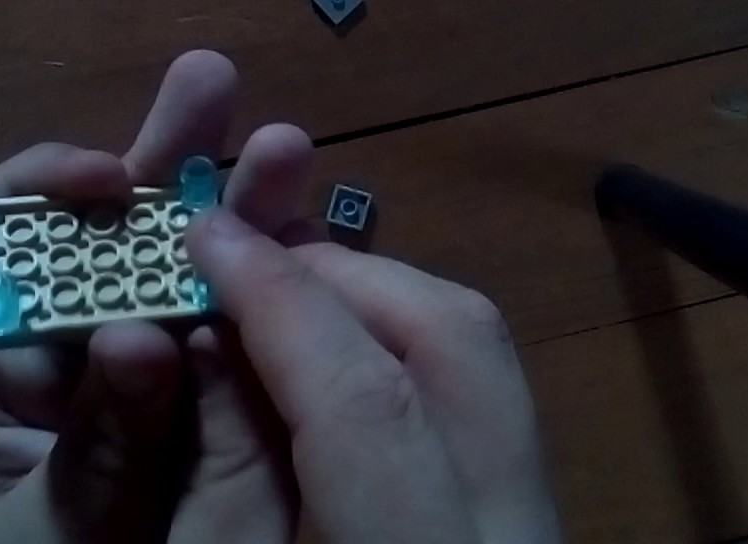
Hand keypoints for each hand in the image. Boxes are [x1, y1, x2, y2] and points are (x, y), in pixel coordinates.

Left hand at [0, 51, 312, 543]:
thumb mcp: (42, 535)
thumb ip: (94, 447)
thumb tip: (146, 335)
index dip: (42, 189)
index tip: (113, 175)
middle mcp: (59, 351)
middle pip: (101, 236)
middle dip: (161, 161)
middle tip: (212, 81)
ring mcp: (137, 372)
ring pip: (183, 274)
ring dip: (236, 210)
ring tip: (288, 147)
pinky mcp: (202, 403)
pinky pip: (235, 334)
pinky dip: (274, 288)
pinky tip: (312, 238)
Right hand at [186, 208, 562, 543]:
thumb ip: (222, 476)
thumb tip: (212, 336)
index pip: (369, 399)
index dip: (282, 301)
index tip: (208, 234)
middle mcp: (516, 528)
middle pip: (459, 343)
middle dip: (342, 276)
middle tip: (245, 263)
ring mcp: (539, 516)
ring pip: (483, 354)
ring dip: (376, 301)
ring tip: (283, 300)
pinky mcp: (534, 508)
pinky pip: (486, 392)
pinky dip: (408, 348)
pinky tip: (339, 356)